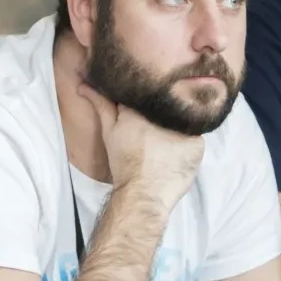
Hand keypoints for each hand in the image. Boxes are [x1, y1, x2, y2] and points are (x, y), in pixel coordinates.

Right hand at [78, 83, 204, 211]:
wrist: (143, 195)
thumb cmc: (123, 163)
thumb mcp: (109, 131)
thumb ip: (100, 105)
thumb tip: (82, 85)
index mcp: (143, 107)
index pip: (149, 92)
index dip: (146, 96)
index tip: (144, 104)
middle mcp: (165, 113)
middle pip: (168, 103)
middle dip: (163, 108)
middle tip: (156, 123)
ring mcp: (185, 128)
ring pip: (183, 118)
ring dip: (176, 124)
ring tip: (169, 136)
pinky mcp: (198, 143)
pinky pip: (195, 136)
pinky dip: (187, 141)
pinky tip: (179, 150)